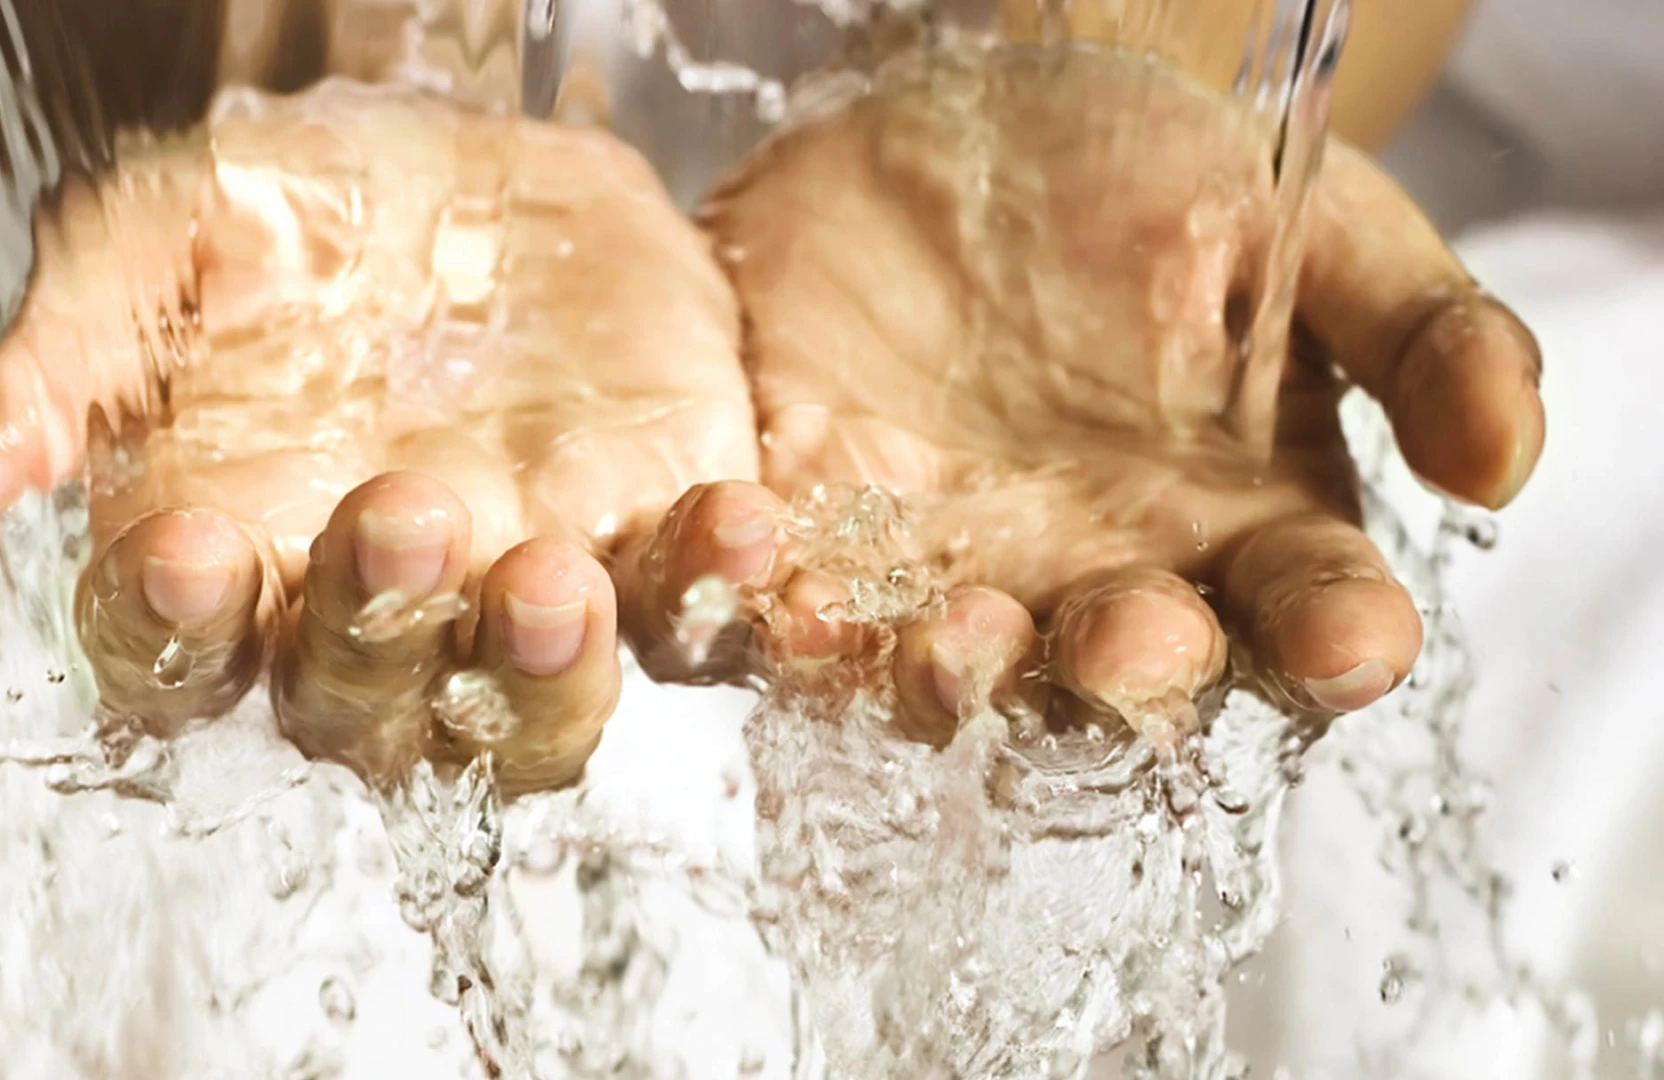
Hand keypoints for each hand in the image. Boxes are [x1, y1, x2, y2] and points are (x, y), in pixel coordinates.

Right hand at [0, 88, 785, 790]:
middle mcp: (372, 616)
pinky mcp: (652, 553)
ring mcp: (520, 597)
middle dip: (375, 631)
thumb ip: (79, 337)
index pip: (170, 655)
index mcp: (230, 553)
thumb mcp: (182, 229)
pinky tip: (738, 520)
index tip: (188, 543)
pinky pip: (692, 618)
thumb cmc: (314, 213)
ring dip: (545, 671)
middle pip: (359, 712)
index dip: (169, 627)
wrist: (488, 168)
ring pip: (530, 722)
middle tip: (401, 512)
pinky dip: (715, 585)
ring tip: (557, 573)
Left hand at [699, 49, 1543, 743]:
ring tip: (953, 637)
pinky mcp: (812, 535)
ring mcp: (951, 573)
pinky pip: (788, 607)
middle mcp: (1098, 582)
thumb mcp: (1307, 229)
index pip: (1304, 620)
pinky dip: (777, 611)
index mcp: (1239, 533)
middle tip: (1128, 634)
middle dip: (1127, 678)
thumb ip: (1418, 335)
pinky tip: (781, 575)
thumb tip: (1505, 461)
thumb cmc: (1163, 176)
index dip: (1331, 645)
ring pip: (949, 676)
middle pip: (1120, 684)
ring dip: (949, 679)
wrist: (974, 116)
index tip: (1348, 640)